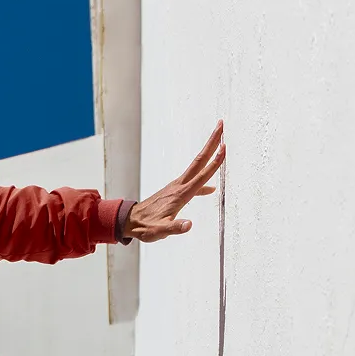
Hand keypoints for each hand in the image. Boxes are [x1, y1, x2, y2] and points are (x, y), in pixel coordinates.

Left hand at [124, 121, 225, 242]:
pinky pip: (193, 180)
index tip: (224, 147)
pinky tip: (210, 188)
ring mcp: (176, 187)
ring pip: (196, 166)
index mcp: (180, 194)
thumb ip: (174, 228)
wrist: (130, 221)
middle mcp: (179, 186)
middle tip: (221, 125)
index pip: (201, 176)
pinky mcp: (174, 191)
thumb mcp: (160, 231)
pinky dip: (203, 177)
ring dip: (208, 153)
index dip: (214, 162)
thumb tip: (189, 225)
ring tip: (220, 142)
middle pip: (199, 161)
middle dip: (211, 143)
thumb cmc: (146, 226)